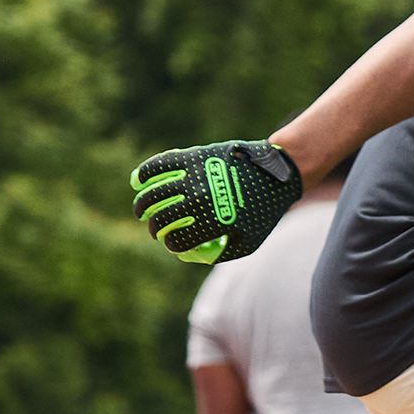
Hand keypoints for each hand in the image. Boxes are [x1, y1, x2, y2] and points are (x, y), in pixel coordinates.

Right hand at [131, 140, 302, 263]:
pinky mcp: (194, 156)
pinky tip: (138, 181)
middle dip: (153, 227)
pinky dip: (146, 173)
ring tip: (140, 211)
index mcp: (216, 221)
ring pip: (156, 192)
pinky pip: (161, 164)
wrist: (275, 174)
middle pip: (162, 217)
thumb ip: (223, 253)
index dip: (171, 244)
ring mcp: (196, 175)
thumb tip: (194, 257)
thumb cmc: (262, 210)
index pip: (179, 239)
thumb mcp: (250, 240)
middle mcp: (202, 198)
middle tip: (153, 230)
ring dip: (142, 204)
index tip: (170, 244)